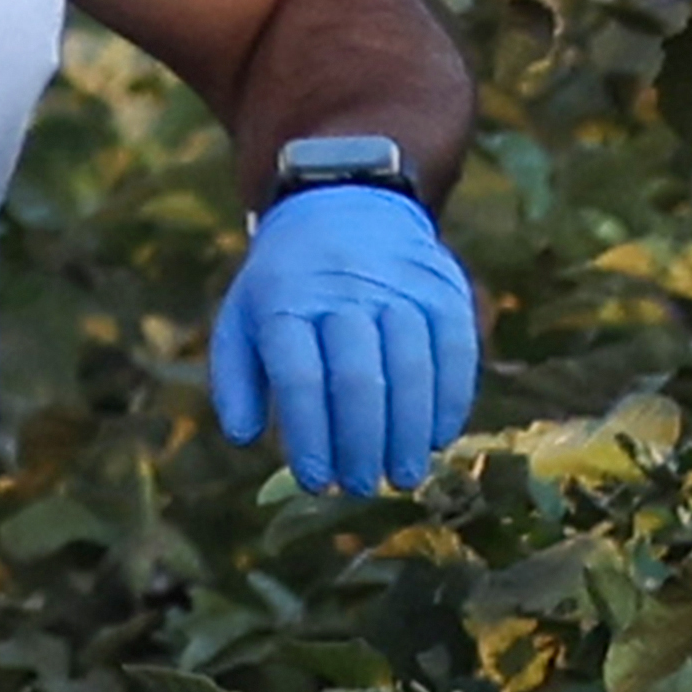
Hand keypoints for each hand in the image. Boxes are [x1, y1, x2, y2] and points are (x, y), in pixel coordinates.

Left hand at [209, 176, 480, 493]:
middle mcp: (344, 288)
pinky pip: (455, 347)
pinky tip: (439, 436)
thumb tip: (245, 437)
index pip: (300, 375)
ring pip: (412, 365)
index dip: (310, 434)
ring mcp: (400, 284)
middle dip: (361, 442)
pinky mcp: (444, 286)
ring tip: (403, 475)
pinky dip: (450, 398)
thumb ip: (235, 378)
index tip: (315, 481)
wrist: (345, 204)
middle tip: (360, 487)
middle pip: (359, 376)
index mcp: (285, 298)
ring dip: (409, 430)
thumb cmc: (286, 286)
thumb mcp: (242, 317)